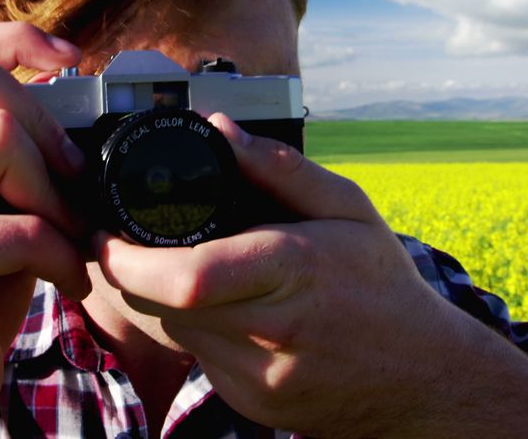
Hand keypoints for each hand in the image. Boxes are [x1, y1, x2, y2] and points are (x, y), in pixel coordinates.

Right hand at [0, 23, 92, 436]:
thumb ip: (16, 166)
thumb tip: (84, 118)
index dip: (17, 38)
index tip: (73, 61)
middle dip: (47, 122)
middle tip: (74, 180)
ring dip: (56, 191)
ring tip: (69, 238)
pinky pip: (21, 226)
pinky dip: (64, 256)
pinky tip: (70, 282)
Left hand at [95, 114, 527, 437]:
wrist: (422, 378)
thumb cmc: (382, 283)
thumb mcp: (347, 207)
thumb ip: (279, 167)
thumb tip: (218, 126)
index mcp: (294, 269)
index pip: (188, 276)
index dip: (127, 259)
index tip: (105, 234)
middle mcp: (272, 330)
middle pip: (161, 305)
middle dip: (123, 274)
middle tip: (114, 244)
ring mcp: (259, 376)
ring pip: (170, 332)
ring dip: (152, 298)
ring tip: (163, 264)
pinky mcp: (251, 401)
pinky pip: (195, 356)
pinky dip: (187, 327)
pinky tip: (213, 305)